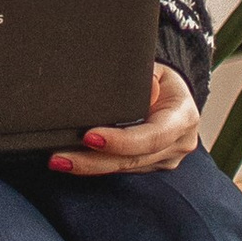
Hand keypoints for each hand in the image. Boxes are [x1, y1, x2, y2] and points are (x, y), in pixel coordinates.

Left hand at [51, 64, 200, 179]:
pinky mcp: (152, 166)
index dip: (121, 141)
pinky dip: (98, 166)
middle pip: (132, 159)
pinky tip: (73, 162)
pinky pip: (123, 169)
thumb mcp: (157, 71)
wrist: (178, 98)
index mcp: (182, 117)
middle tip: (61, 157)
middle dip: (94, 161)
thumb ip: (144, 77)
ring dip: (90, 167)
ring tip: (59, 161)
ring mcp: (166, 160)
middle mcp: (178, 144)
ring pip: (124, 168)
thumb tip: (137, 89)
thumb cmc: (164, 81)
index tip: (89, 137)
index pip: (152, 136)